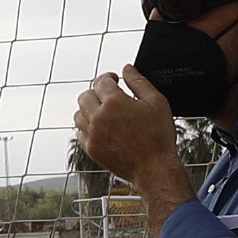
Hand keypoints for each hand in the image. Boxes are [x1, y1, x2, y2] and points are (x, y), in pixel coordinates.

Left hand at [70, 68, 193, 208]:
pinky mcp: (92, 149)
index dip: (108, 78)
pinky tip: (100, 127)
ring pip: (78, 114)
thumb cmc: (158, 136)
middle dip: (96, 92)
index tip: (114, 80)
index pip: (101, 81)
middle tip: (108, 96)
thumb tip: (127, 69)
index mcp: (114, 102)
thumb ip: (139, 82)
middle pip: (85, 96)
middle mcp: (99, 117)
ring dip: (88, 109)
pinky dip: (87, 127)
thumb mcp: (156, 102)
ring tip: (103, 111)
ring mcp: (93, 134)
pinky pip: (80, 132)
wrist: (154, 168)